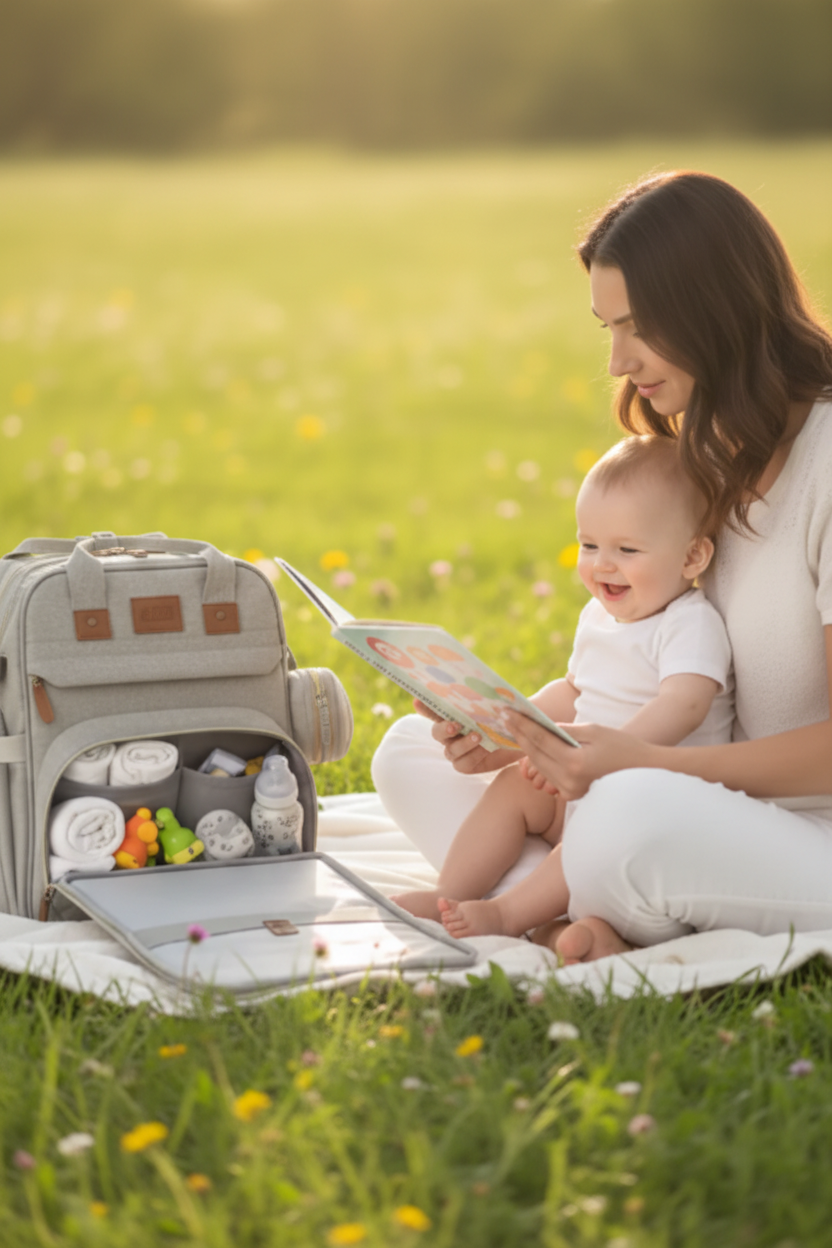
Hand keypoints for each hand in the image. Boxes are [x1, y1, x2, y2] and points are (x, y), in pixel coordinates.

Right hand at [412, 699, 519, 773]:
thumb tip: (486, 685)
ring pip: (450, 750)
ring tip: (478, 736)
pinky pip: (462, 764)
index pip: (434, 710)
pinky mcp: (468, 764)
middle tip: (456, 725)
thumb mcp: (500, 702)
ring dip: (463, 744)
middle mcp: (451, 733)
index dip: (424, 708)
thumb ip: (489, 696)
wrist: (523, 736)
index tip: (417, 702)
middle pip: (437, 733)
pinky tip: (485, 749)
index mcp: (453, 715)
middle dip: (444, 729)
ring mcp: (458, 750)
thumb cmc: (508, 714)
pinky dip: (472, 756)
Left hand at [504, 712, 652, 800]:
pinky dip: (540, 761)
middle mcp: (569, 781)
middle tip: (506, 717)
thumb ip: (566, 730)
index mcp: (576, 763)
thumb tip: (543, 725)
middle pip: (535, 755)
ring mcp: (570, 791)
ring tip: (516, 728)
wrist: (643, 772)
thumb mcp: (594, 731)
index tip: (507, 712)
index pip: (540, 740)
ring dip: (527, 748)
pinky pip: (549, 776)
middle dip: (519, 734)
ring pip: (539, 767)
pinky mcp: (572, 795)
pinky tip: (532, 747)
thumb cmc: (622, 746)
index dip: (522, 725)